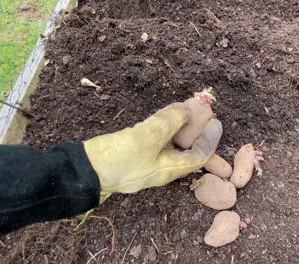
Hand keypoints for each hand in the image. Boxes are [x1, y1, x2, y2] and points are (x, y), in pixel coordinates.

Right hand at [83, 103, 222, 202]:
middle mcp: (162, 168)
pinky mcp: (134, 154)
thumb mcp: (147, 136)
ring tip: (184, 108)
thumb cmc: (118, 158)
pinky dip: (164, 127)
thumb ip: (170, 121)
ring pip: (172, 144)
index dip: (211, 138)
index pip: (201, 156)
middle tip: (200, 110)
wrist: (83, 171)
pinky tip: (163, 115)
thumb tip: (187, 109)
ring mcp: (147, 162)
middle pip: (187, 149)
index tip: (215, 120)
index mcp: (170, 169)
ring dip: (180, 126)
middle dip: (196, 129)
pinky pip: (157, 141)